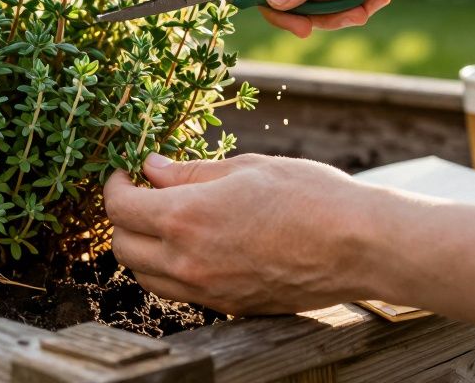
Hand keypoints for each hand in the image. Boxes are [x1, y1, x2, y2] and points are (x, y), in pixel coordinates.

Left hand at [103, 152, 393, 315]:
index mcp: (187, 219)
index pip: (120, 209)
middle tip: (144, 195)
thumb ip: (189, 173)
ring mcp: (209, 291)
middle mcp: (189, 262)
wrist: (360, 245)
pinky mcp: (230, 307)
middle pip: (124, 247)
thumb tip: (151, 169)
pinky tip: (197, 246)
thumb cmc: (310, 197)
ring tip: (168, 222)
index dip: (114, 186)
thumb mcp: (246, 167)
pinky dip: (173, 271)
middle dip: (124, 219)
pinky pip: (180, 292)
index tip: (124, 173)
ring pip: (146, 277)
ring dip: (144, 249)